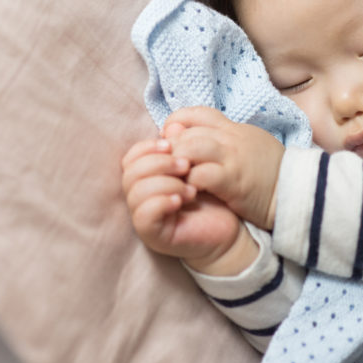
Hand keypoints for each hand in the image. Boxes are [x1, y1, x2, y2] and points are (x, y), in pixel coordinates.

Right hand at [121, 135, 257, 275]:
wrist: (232, 228)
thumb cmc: (214, 196)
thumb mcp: (198, 164)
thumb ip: (184, 145)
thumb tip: (172, 127)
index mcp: (147, 177)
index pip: (131, 157)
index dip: (147, 147)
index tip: (170, 144)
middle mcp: (140, 196)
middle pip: (130, 172)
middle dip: (159, 163)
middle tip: (186, 165)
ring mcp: (144, 217)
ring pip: (135, 192)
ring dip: (165, 183)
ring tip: (191, 188)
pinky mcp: (152, 235)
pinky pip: (143, 216)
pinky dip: (162, 202)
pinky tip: (182, 200)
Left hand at [164, 106, 284, 230]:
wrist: (297, 192)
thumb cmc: (270, 171)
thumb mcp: (248, 145)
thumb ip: (222, 138)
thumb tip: (189, 134)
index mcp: (234, 128)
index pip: (197, 113)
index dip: (177, 122)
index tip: (170, 139)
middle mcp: (231, 139)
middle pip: (187, 131)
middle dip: (170, 147)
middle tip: (165, 164)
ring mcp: (232, 159)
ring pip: (191, 148)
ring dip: (177, 162)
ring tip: (175, 177)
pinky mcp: (233, 181)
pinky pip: (202, 175)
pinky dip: (190, 181)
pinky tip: (189, 190)